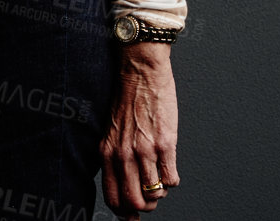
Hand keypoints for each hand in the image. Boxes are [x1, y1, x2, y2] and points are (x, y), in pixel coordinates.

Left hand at [101, 43, 179, 217]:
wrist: (140, 73)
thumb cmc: (127, 101)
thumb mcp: (112, 132)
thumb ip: (115, 158)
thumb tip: (124, 185)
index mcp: (107, 152)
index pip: (113, 197)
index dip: (125, 212)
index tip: (132, 216)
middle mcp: (123, 154)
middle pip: (134, 202)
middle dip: (145, 207)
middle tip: (151, 199)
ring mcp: (144, 151)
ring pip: (154, 194)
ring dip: (160, 192)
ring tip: (160, 178)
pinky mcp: (165, 144)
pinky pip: (171, 179)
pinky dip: (172, 180)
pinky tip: (169, 167)